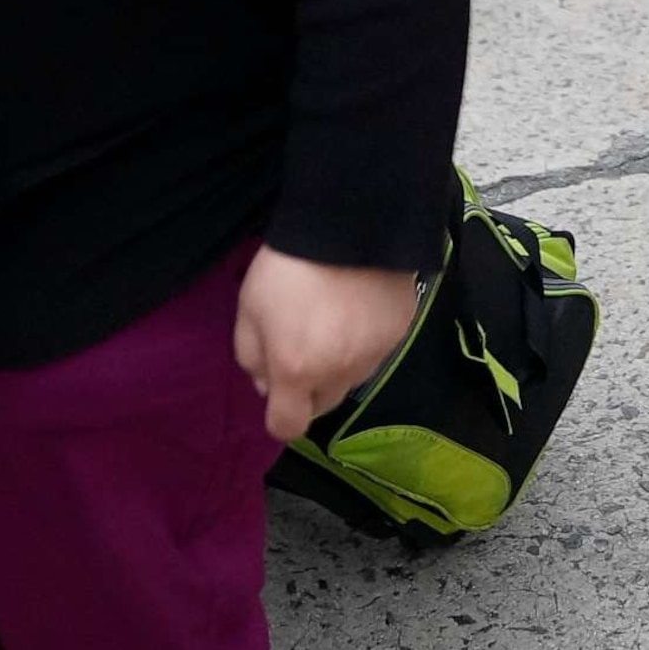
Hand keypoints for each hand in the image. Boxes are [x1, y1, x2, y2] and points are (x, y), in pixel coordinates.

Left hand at [233, 247, 423, 442]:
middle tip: (302, 346)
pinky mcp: (399, 332)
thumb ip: (250, 355)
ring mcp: (375, 354)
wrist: (350, 223)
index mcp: (297, 370)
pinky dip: (364, 339)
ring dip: (338, 364)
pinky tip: (358, 305)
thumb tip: (266, 383)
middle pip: (322, 405)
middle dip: (308, 388)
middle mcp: (340, 372)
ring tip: (333, 319)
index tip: (278, 387)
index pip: (288, 426)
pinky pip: (376, 350)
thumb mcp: (249, 308)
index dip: (280, 415)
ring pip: (351, 378)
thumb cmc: (288, 266)